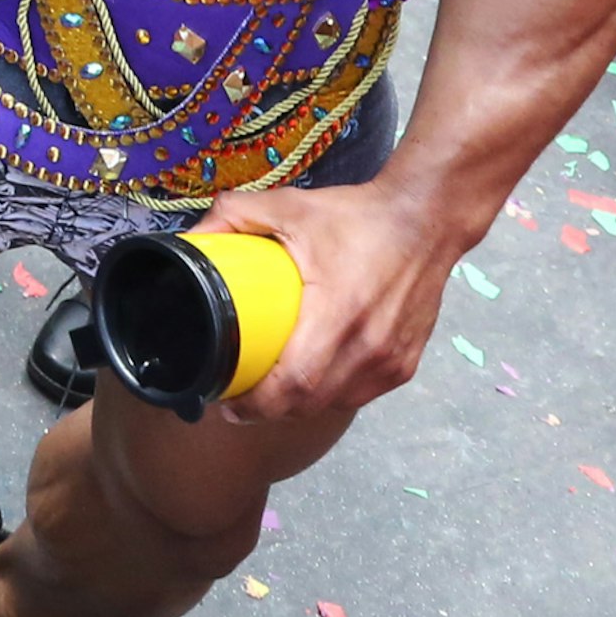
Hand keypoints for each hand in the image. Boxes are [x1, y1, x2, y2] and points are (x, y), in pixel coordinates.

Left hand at [195, 178, 454, 426]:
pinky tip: (308, 383)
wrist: (425, 222)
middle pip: (312, 403)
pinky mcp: (406, 364)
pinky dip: (330, 394)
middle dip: (270, 410)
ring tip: (268, 393)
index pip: (296, 382)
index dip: (259, 402)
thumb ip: (232, 215)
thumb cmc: (355, 216)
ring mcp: (393, 360)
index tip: (227, 401)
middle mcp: (370, 345)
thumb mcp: (288, 206)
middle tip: (237, 400)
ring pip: (336, 403)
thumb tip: (190, 238)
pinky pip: (359, 394)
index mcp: (339, 312)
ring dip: (300, 406)